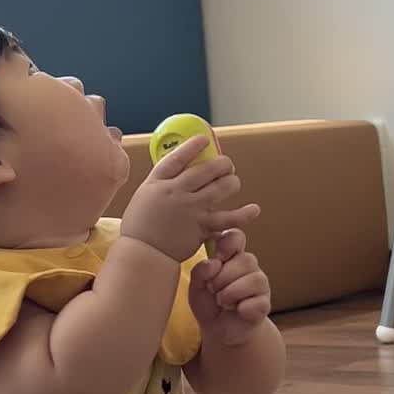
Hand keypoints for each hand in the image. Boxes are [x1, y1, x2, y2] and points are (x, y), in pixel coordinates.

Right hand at [120, 137, 258, 263]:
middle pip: (205, 169)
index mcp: (157, 183)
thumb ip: (161, 184)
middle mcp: (175, 192)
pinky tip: (253, 209)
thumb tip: (179, 172)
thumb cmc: (140, 227)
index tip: (204, 140)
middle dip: (221, 164)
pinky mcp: (202, 227)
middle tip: (226, 165)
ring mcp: (190, 209)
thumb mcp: (144, 196)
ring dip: (231, 182)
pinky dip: (243, 214)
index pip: (177, 158)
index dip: (193, 146)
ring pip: (220, 187)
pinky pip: (227, 219)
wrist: (143, 254)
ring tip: (232, 182)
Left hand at [189, 229, 270, 345]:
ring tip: (222, 302)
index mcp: (231, 257)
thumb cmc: (208, 303)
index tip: (218, 257)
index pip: (236, 237)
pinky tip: (237, 312)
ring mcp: (260, 285)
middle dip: (224, 277)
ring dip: (232, 293)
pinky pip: (258, 302)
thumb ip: (200, 273)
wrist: (218, 330)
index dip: (228, 243)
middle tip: (212, 289)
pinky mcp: (265, 304)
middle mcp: (249, 268)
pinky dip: (243, 309)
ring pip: (254, 279)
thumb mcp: (196, 287)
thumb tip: (213, 263)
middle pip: (246, 259)